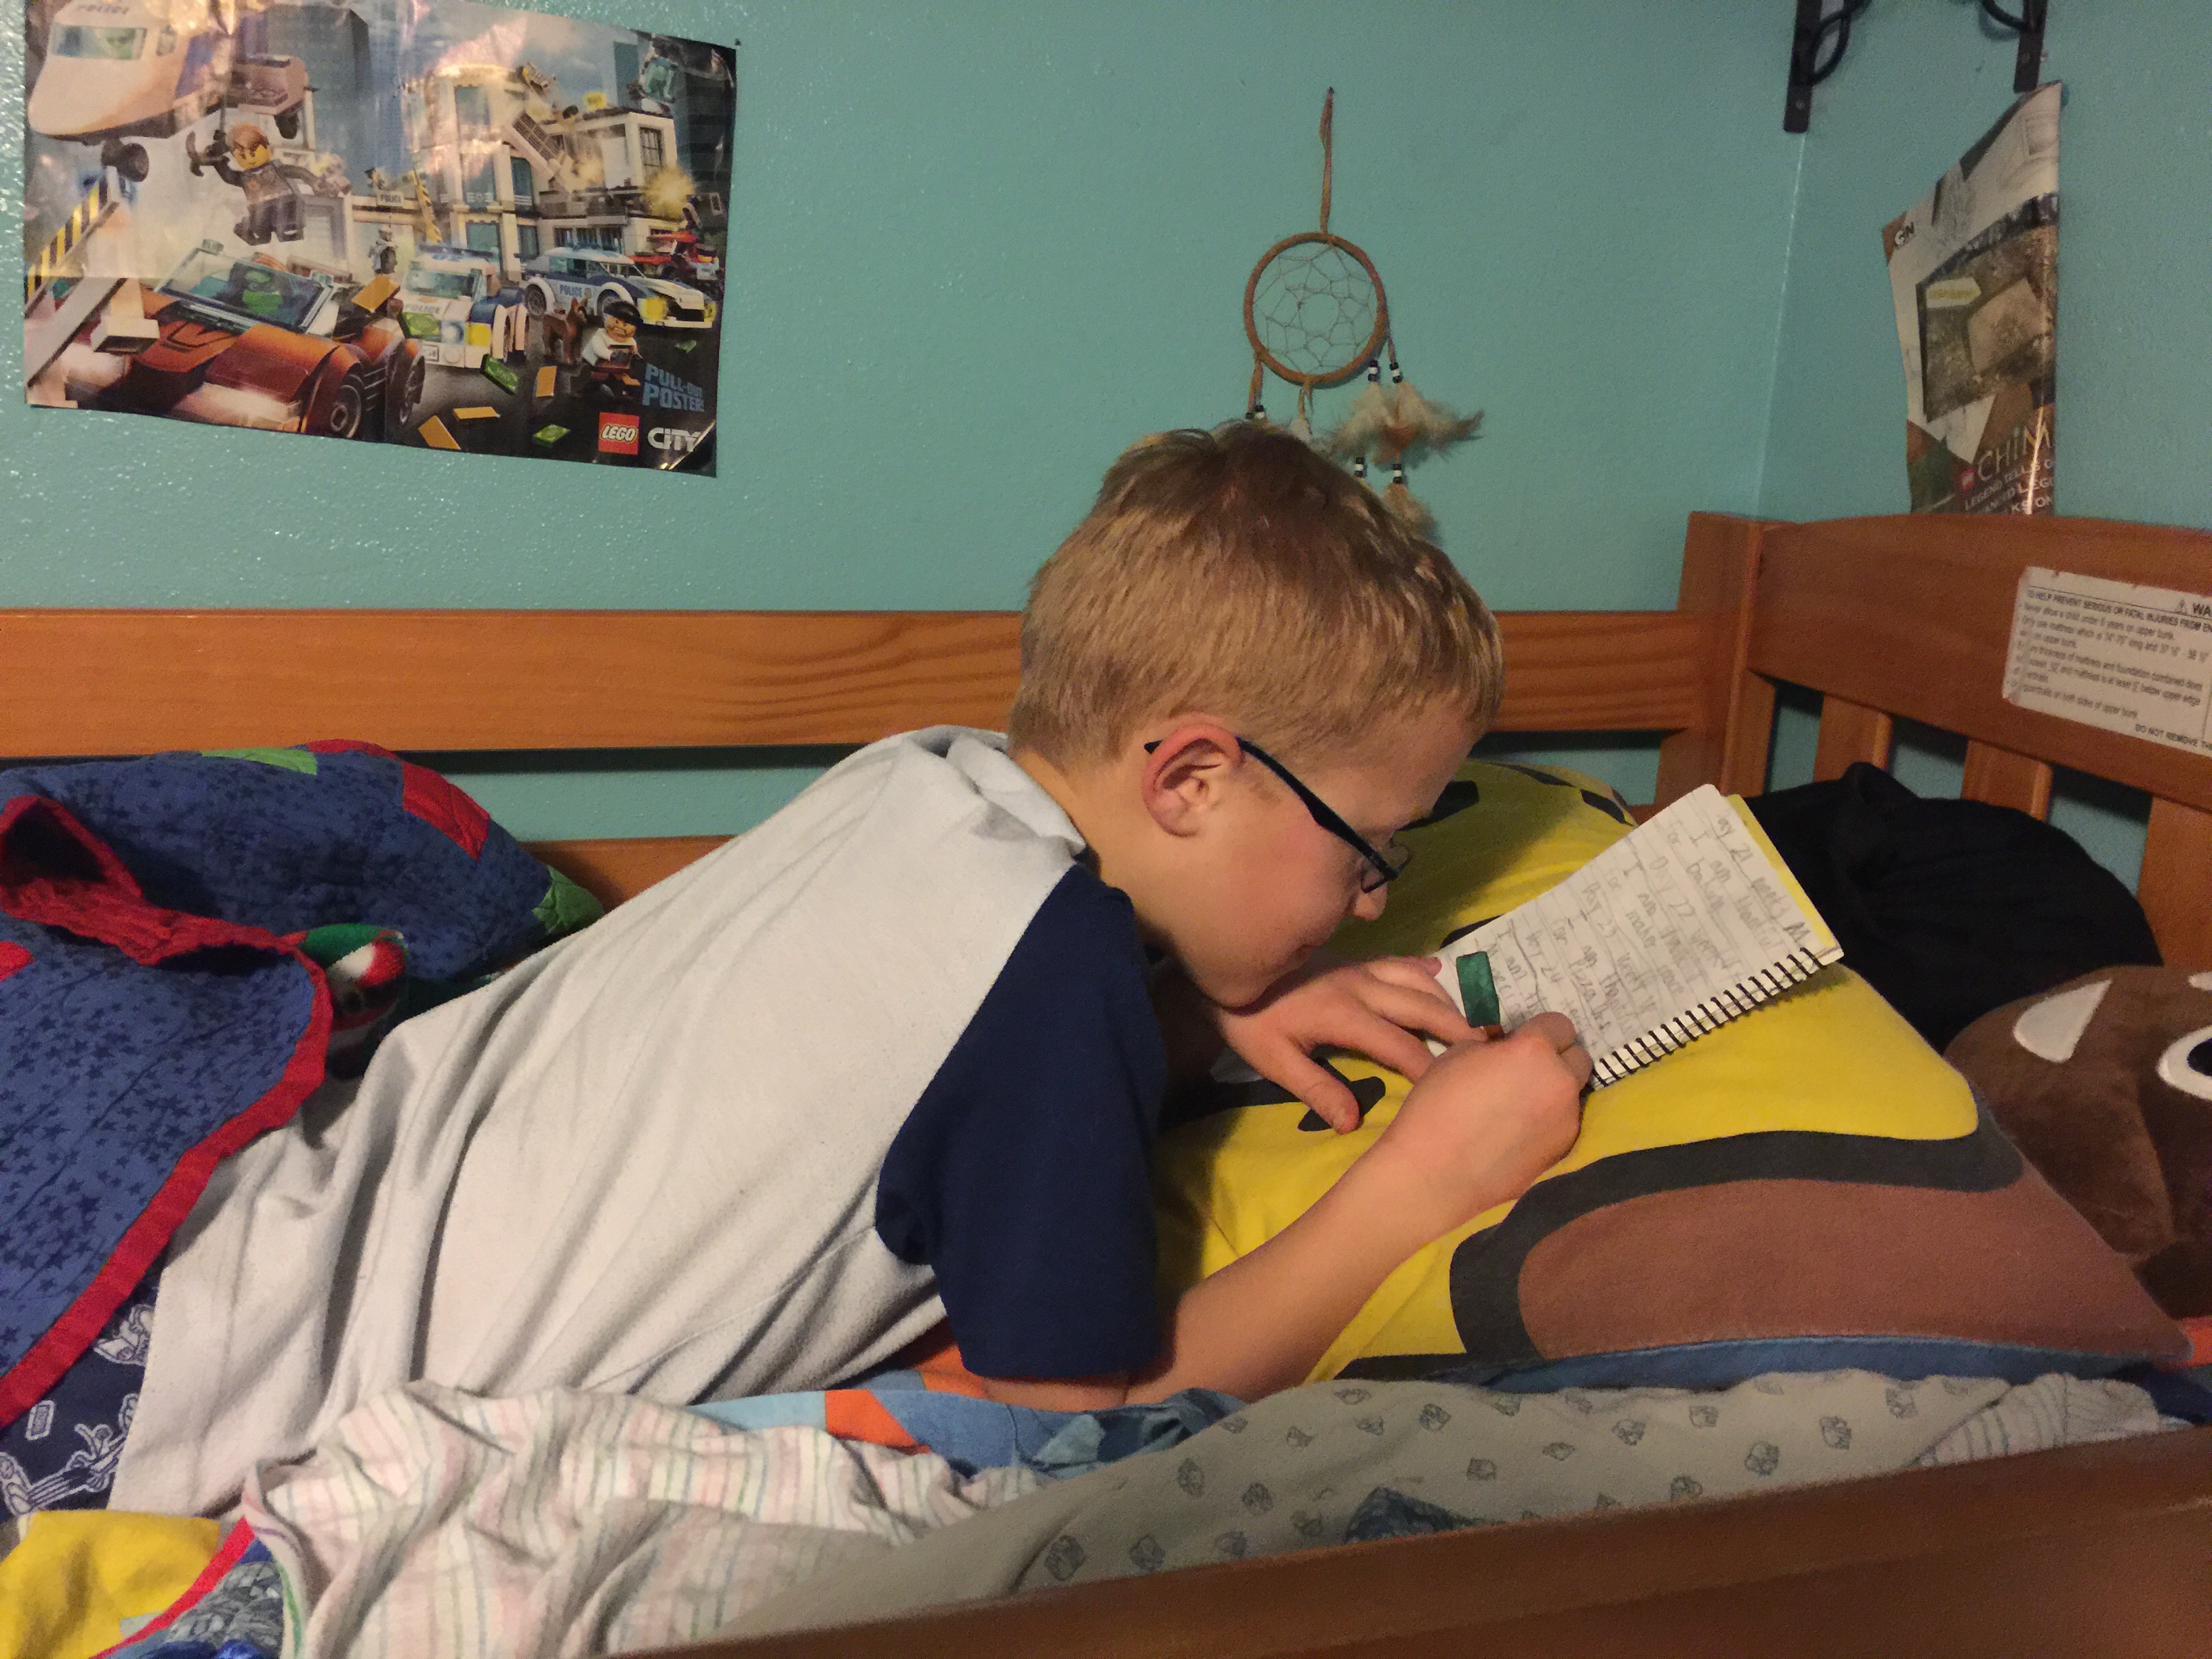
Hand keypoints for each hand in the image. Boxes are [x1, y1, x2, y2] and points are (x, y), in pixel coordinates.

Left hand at [1214, 957, 1480, 1132]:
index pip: (1400, 1046)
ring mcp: (1358, 968)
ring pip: (1415, 981)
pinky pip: (1396, 960)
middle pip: (1421, 1006)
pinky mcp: (1352, 960)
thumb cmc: (1248, 1020)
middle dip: (1457, 1029)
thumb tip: (1353, 1123)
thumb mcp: (1273, 1061)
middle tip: (1491, 1050)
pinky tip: (1440, 972)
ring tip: (1472, 1024)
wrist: (1222, 969)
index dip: (1431, 1068)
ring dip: (1446, 1001)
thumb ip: (1316, 1089)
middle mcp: (1360, 987)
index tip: (1458, 1088)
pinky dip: (1421, 968)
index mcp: (1343, 1015)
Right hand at [1363, 1012, 1590, 1242]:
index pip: (1560, 1024)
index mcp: (1535, 1050)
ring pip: (1573, 1093)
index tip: (1521, 1042)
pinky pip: (1564, 1123)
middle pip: (1579, 1057)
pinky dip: (1549, 1121)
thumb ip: (1495, 1046)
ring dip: (1554, 1091)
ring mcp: (1567, 1119)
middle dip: (1557, 1059)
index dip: (1539, 1031)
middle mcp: (1561, 1082)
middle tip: (1526, 1071)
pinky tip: (1519, 1133)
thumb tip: (1507, 1047)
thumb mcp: (1458, 1054)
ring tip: (1520, 1107)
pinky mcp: (1564, 1150)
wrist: (1435, 1172)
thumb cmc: (1438, 1104)